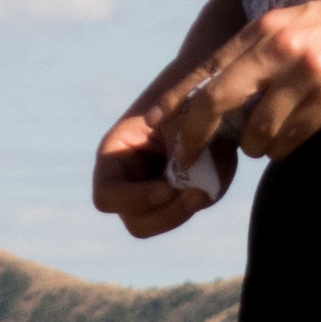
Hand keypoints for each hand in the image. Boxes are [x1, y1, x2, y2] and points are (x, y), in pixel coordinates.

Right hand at [95, 79, 225, 240]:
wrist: (204, 99)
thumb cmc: (185, 102)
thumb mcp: (180, 120)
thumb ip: (181, 150)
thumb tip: (185, 184)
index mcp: (113, 158)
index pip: (108, 197)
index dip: (135, 199)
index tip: (167, 189)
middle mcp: (127, 183)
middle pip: (136, 223)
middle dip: (167, 213)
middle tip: (196, 194)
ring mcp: (151, 194)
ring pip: (161, 222)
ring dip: (185, 209)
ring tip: (206, 187)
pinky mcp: (175, 196)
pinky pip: (185, 210)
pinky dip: (201, 198)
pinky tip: (212, 175)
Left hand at [177, 0, 320, 171]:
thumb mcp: (301, 23)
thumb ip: (266, 49)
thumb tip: (232, 90)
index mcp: (265, 27)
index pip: (207, 69)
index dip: (178, 102)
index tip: (160, 125)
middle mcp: (278, 46)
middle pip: (216, 101)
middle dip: (195, 135)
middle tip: (189, 157)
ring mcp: (304, 70)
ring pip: (256, 127)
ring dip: (253, 146)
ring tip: (261, 147)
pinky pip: (293, 135)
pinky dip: (283, 147)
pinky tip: (286, 146)